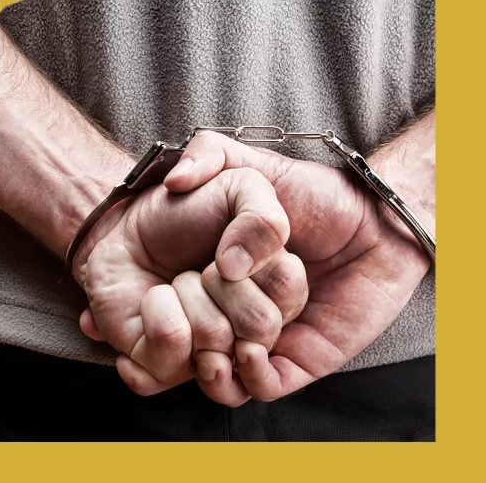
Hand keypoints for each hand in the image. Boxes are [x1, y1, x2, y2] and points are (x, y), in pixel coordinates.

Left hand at [72, 167, 304, 404]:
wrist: (123, 226)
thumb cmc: (182, 209)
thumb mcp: (237, 187)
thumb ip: (264, 216)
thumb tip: (235, 266)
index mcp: (273, 292)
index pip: (289, 294)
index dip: (259, 269)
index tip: (230, 254)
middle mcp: (247, 330)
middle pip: (259, 327)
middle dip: (221, 285)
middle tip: (201, 269)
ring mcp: (209, 353)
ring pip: (216, 346)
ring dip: (186, 297)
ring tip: (175, 284)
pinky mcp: (165, 368)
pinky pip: (170, 362)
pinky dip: (156, 320)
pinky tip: (151, 304)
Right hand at [163, 130, 431, 400]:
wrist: (375, 220)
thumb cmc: (314, 192)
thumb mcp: (252, 164)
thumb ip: (208, 154)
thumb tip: (174, 183)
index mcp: (218, 268)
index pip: (175, 298)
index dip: (164, 300)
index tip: (166, 282)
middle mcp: (236, 303)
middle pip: (198, 332)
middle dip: (198, 321)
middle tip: (208, 293)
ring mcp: (266, 334)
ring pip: (222, 369)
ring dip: (214, 359)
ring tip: (217, 339)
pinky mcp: (300, 360)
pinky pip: (263, 385)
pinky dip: (250, 374)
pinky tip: (251, 348)